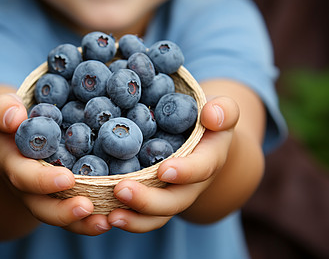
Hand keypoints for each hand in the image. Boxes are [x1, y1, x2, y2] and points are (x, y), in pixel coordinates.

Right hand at [0, 93, 110, 235]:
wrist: (15, 141)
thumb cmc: (13, 119)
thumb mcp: (4, 109)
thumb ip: (3, 108)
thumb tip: (14, 116)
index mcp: (11, 164)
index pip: (23, 177)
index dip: (43, 181)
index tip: (67, 178)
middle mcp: (26, 188)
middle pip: (40, 207)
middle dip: (63, 210)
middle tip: (87, 206)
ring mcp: (42, 197)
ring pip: (59, 218)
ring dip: (81, 223)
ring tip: (104, 222)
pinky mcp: (60, 200)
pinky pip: (73, 218)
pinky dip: (90, 222)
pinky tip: (111, 219)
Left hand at [107, 96, 239, 231]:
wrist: (204, 141)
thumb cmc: (208, 120)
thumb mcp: (222, 109)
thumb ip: (224, 110)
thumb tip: (212, 115)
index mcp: (209, 160)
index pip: (201, 169)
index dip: (185, 171)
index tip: (164, 169)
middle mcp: (192, 185)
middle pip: (174, 201)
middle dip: (148, 200)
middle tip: (120, 190)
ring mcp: (173, 195)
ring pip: (157, 216)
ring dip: (134, 218)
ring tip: (110, 216)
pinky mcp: (155, 199)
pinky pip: (142, 216)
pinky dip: (126, 219)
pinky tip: (104, 217)